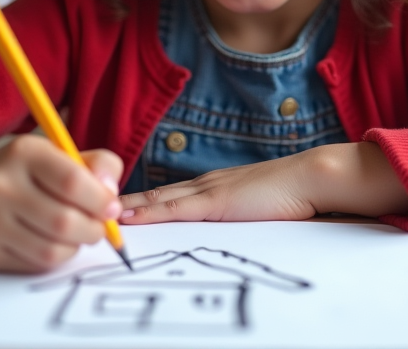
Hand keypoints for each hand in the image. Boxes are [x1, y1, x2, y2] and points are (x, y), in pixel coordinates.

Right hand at [0, 138, 122, 273]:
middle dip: (94, 230)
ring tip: (76, 234)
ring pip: (52, 251)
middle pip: (64, 222)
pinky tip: (51, 242)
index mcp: (23, 152)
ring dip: (75, 246)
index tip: (111, 207)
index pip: (72, 181)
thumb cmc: (24, 173)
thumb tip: (111, 194)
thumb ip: (96, 165)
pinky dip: (54, 258)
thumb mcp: (58, 155)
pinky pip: (35, 265)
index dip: (100, 200)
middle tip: (99, 226)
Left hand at [118, 142, 407, 224]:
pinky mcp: (214, 202)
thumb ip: (244, 216)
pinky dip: (147, 213)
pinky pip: (172, 209)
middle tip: (94, 206)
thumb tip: (238, 230)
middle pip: (158, 194)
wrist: (313, 178)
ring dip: (130, 207)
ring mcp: (209, 191)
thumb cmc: (295, 195)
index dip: (146, 201)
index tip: (120, 207)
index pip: (173, 195)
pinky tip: (127, 217)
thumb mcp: (260, 208)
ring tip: (100, 212)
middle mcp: (207, 184)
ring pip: (158, 200)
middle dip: (127, 201)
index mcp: (218, 186)